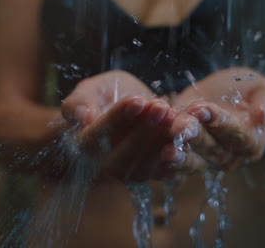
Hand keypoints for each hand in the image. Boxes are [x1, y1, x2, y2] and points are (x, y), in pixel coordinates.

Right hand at [61, 70, 189, 180]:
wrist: (120, 111)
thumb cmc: (101, 98)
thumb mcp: (89, 90)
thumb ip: (80, 101)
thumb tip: (83, 117)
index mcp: (82, 145)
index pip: (97, 136)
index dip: (118, 118)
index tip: (137, 101)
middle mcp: (102, 166)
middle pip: (123, 155)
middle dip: (145, 130)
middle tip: (160, 107)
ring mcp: (125, 174)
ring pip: (144, 166)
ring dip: (161, 142)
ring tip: (174, 116)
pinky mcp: (146, 175)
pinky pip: (161, 171)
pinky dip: (174, 156)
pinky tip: (184, 138)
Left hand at [169, 67, 264, 171]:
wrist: (228, 93)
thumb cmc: (250, 90)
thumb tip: (264, 116)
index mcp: (250, 143)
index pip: (236, 134)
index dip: (219, 122)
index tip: (203, 108)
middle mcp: (228, 155)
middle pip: (211, 149)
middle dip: (194, 137)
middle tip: (178, 126)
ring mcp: (206, 157)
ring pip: (192, 158)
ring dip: (178, 153)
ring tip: (165, 148)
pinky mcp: (186, 152)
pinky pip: (176, 155)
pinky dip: (163, 154)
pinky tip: (153, 148)